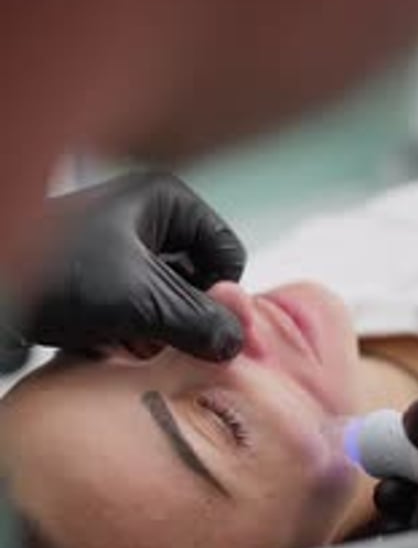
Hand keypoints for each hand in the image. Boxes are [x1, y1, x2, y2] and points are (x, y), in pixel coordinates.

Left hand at [20, 171, 245, 360]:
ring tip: (135, 345)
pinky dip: (134, 334)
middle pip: (200, 279)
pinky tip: (114, 346)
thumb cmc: (51, 272)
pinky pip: (140, 311)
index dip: (221, 294)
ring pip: (170, 300)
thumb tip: (237, 342)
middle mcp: (148, 219)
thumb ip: (199, 322)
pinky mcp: (102, 279)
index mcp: (165, 201)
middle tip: (166, 342)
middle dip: (187, 316)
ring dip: (160, 331)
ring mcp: (123, 250)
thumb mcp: (140, 299)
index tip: (204, 326)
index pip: (227, 252)